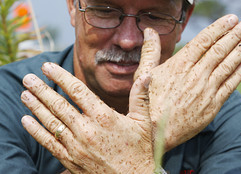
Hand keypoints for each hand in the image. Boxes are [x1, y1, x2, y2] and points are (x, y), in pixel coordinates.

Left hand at [21, 63, 154, 172]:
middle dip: (42, 89)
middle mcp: (87, 130)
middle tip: (29, 78)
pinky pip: (49, 143)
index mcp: (104, 117)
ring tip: (25, 94)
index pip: (77, 91)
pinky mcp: (71, 160)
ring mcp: (76, 146)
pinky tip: (26, 120)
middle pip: (59, 105)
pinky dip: (36, 131)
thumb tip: (147, 75)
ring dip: (35, 106)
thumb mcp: (143, 122)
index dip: (61, 77)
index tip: (48, 67)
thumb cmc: (140, 151)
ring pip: (51, 122)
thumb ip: (140, 97)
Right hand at [137, 15, 240, 150]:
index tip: (230, 19)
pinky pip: (230, 86)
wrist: (154, 132)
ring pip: (228, 65)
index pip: (204, 41)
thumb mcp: (144, 73)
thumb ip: (150, 50)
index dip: (218, 28)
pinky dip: (239, 73)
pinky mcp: (212, 106)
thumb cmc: (147, 101)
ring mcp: (206, 91)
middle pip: (220, 50)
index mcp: (179, 65)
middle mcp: (195, 76)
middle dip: (235, 35)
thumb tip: (149, 30)